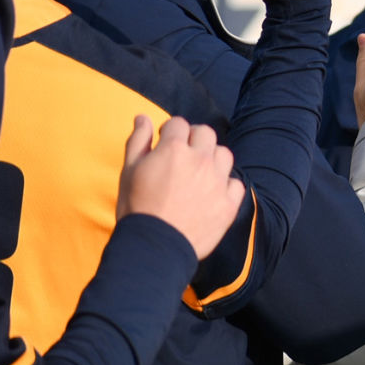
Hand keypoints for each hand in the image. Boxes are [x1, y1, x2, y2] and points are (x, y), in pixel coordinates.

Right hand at [117, 115, 245, 260]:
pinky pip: (236, 183)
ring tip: (198, 171)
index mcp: (174, 149)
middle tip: (182, 154)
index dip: (170, 131)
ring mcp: (218, 182)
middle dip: (193, 138)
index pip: (179, 123)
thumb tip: (143, 117)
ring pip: (224, 154)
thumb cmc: (137, 207)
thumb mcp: (129, 171)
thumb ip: (138, 140)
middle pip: (205, 133)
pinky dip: (226, 184)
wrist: (155, 246)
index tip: (165, 142)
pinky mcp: (229, 203)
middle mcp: (201, 161)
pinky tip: (212, 191)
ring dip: (212, 157)